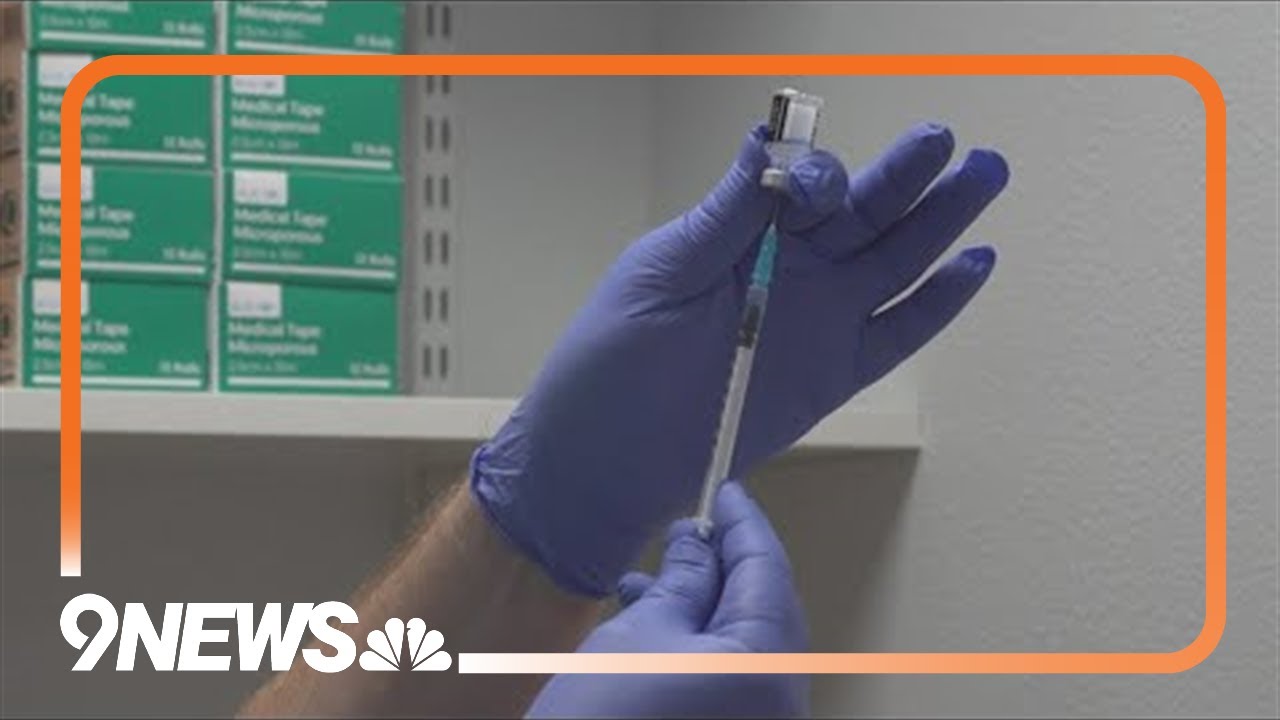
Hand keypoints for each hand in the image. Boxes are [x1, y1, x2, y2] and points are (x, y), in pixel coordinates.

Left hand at [473, 122, 1008, 594]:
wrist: (607, 462)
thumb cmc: (611, 363)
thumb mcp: (661, 275)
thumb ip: (723, 215)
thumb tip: (765, 140)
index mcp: (740, 232)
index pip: (800, 184)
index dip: (818, 175)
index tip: (811, 186)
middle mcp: (788, 268)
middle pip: (862, 211)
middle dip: (905, 174)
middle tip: (947, 140)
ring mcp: (818, 320)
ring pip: (894, 261)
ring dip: (940, 220)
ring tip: (984, 175)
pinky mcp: (835, 375)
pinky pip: (898, 334)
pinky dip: (938, 302)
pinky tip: (975, 264)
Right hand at [527, 482, 807, 717]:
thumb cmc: (602, 715)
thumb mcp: (643, 631)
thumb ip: (684, 578)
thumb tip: (698, 538)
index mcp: (770, 668)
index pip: (767, 572)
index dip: (744, 525)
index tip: (726, 488)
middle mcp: (780, 704)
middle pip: (763, 612)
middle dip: (723, 568)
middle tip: (688, 528)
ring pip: (741, 647)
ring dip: (699, 606)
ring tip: (645, 576)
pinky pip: (724, 679)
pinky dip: (693, 647)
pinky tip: (645, 624)